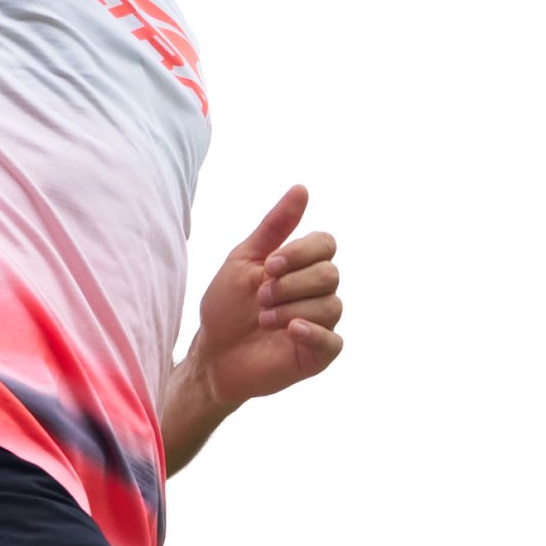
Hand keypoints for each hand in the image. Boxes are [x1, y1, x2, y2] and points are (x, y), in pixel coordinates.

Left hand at [190, 184, 342, 411]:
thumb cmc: (226, 308)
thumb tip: (301, 189)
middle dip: (291, 284)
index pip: (326, 244)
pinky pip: (334, 341)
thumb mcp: (244, 260)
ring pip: (331, 306)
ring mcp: (320, 324)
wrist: (210, 355)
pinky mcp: (318, 355)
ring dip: (291, 309)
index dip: (301, 252)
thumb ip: (274, 227)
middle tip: (261, 297)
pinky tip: (290, 331)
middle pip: (329, 274)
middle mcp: (317, 293)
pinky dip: (313, 333)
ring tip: (263, 319)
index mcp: (302, 266)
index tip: (269, 266)